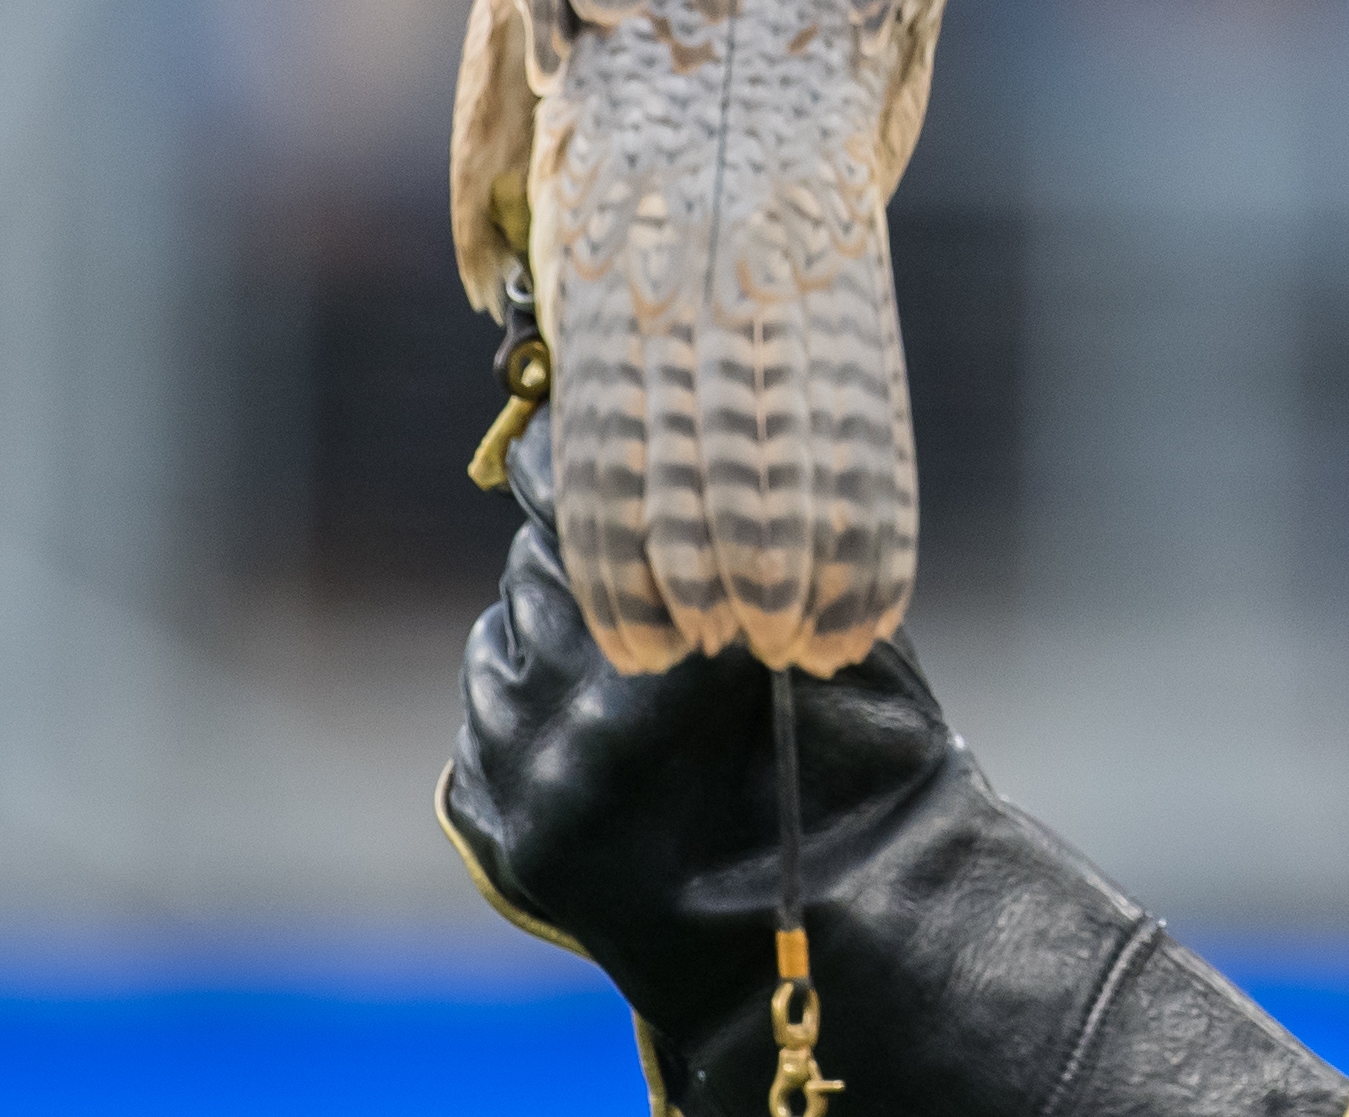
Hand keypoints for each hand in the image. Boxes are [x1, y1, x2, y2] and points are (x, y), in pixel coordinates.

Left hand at [440, 408, 1348, 1116]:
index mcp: (682, 613)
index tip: (574, 416)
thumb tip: (672, 437)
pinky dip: (527, 713)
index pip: (579, 484)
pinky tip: (590, 737)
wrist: (843, 932)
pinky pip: (485, 723)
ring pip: (506, 634)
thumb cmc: (863, 756)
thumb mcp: (826, 615)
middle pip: (544, 558)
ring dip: (550, 636)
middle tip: (638, 581)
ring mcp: (534, 758)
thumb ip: (737, 540)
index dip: (577, 449)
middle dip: (588, 556)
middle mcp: (589, 679)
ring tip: (622, 678)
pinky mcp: (499, 816)